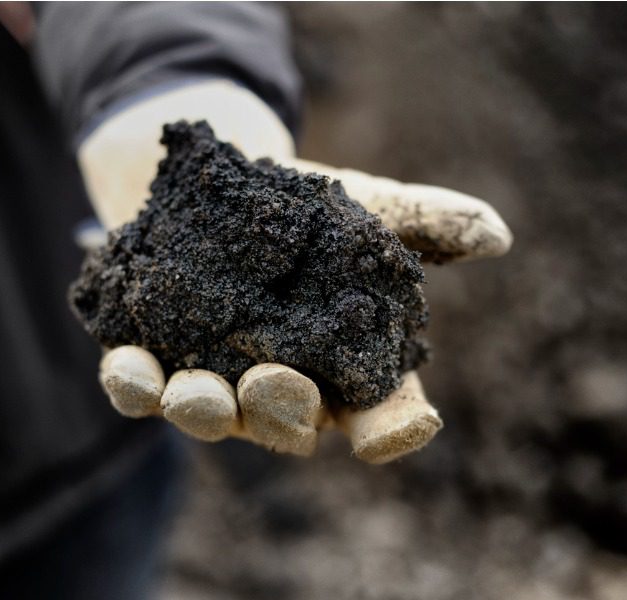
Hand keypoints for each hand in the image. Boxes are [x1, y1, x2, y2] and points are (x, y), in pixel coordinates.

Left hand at [79, 81, 511, 462]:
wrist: (216, 184)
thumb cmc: (305, 209)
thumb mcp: (366, 207)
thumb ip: (426, 222)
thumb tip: (497, 234)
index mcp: (344, 366)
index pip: (380, 411)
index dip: (392, 426)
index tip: (400, 428)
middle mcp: (284, 388)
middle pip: (289, 422)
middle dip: (282, 410)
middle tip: (275, 382)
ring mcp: (217, 382)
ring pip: (213, 415)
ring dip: (203, 411)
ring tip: (194, 392)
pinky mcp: (155, 363)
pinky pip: (142, 389)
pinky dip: (134, 384)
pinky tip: (129, 366)